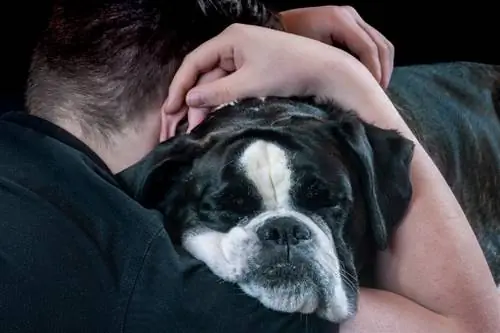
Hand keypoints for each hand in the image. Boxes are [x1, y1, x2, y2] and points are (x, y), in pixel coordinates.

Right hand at [163, 23, 377, 135]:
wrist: (326, 71)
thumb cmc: (289, 71)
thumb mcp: (250, 84)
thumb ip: (217, 92)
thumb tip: (189, 100)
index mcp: (229, 39)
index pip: (194, 62)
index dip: (179, 86)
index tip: (170, 109)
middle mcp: (233, 44)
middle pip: (203, 73)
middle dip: (192, 99)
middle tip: (182, 125)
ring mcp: (244, 57)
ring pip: (216, 82)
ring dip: (206, 103)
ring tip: (196, 127)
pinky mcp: (254, 70)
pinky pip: (230, 85)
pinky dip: (222, 101)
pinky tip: (214, 117)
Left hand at [280, 6, 393, 87]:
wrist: (277, 28)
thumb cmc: (289, 43)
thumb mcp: (311, 56)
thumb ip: (334, 65)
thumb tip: (356, 84)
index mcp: (340, 19)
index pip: (368, 47)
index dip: (374, 71)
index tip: (375, 92)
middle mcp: (350, 15)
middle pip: (380, 43)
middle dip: (383, 70)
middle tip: (380, 93)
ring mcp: (352, 17)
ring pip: (381, 42)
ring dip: (383, 65)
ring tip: (378, 87)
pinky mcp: (351, 24)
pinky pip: (372, 42)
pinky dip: (375, 60)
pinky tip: (371, 77)